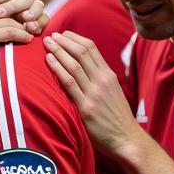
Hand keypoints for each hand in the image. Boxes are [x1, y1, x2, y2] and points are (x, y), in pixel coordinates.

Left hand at [43, 31, 142, 159]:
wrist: (126, 138)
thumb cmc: (117, 118)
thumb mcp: (113, 92)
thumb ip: (100, 80)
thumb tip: (85, 70)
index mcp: (109, 75)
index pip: (91, 48)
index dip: (75, 38)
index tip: (63, 34)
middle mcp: (102, 80)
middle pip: (81, 52)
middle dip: (64, 41)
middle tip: (50, 35)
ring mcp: (94, 93)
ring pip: (74, 64)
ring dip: (58, 51)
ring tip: (46, 43)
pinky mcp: (86, 107)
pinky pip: (69, 83)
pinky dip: (57, 69)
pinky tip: (49, 60)